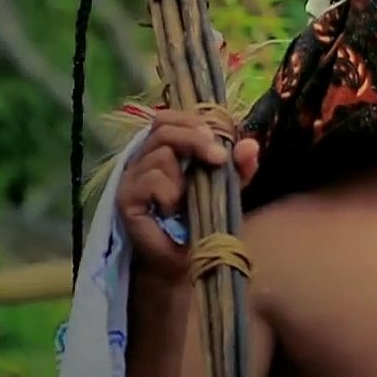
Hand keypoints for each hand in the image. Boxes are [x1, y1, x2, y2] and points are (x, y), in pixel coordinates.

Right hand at [118, 110, 258, 285]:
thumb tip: (250, 145)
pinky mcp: (126, 199)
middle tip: (218, 157)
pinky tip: (174, 211)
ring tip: (188, 198)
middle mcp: (144, 158)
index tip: (220, 136)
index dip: (193, 120)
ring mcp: (131, 178)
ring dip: (184, 175)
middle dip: (195, 138)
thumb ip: (239, 165)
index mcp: (165, 149)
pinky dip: (170, 193)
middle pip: (163, 127)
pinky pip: (152, 180)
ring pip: (160, 154)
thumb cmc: (204, 218)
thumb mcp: (228, 187)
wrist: (188, 259)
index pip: (169, 118)